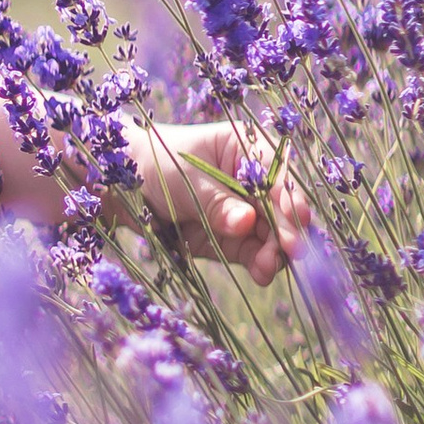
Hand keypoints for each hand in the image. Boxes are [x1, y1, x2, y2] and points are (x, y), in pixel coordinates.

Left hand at [135, 121, 307, 288]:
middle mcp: (254, 182)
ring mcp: (246, 212)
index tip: (297, 218)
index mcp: (247, 149)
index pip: (278, 175)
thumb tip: (247, 222)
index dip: (290, 197)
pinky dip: (259, 263)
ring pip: (272, 235)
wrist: (125, 186)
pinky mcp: (234, 239)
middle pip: (282, 209)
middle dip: (286, 230)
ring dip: (274, 252)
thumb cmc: (157, 164)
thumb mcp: (186, 178)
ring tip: (269, 267)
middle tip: (290, 251)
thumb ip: (217, 203)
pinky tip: (262, 273)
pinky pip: (254, 252)